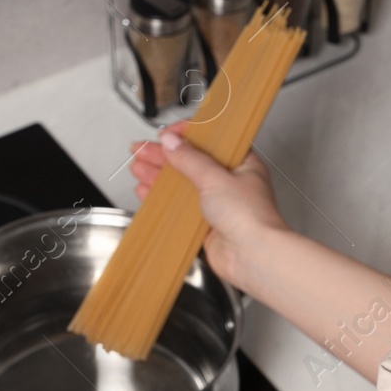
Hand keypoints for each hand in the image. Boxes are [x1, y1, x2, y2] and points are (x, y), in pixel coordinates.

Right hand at [128, 120, 289, 288]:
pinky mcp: (206, 224)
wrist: (253, 256)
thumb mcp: (216, 178)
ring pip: (183, 184)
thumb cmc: (250, 218)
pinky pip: (179, 207)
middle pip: (192, 161)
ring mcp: (218, 203)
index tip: (167, 134)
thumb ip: (191, 159)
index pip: (211, 140)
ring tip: (137, 166)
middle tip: (142, 149)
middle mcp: (231, 182)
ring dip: (159, 175)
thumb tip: (173, 141)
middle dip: (164, 155)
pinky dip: (162, 199)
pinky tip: (146, 192)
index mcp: (242, 163)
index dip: (187, 134)